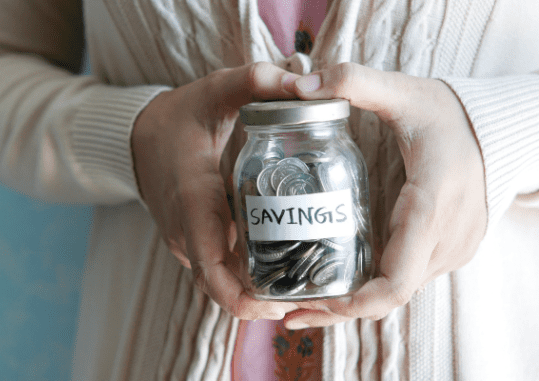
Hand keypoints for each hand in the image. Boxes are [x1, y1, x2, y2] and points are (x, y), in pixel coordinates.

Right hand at [132, 63, 301, 319]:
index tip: (283, 305)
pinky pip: (217, 267)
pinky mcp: (189, 240)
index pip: (214, 273)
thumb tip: (306, 83)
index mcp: (194, 204)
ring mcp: (185, 240)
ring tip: (302, 281)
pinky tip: (279, 261)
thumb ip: (256, 82)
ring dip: (256, 290)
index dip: (246, 301)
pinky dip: (244, 274)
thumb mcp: (215, 91)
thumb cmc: (178, 117)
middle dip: (262, 301)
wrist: (136, 136)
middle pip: (222, 288)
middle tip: (308, 294)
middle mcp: (186, 232)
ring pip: (220, 281)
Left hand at [282, 63, 486, 327]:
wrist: (498, 128)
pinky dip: (371, 289)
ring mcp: (450, 250)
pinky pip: (405, 280)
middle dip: (338, 308)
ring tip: (301, 301)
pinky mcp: (447, 250)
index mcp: (430, 206)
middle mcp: (445, 240)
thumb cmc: (448, 114)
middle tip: (287, 311)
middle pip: (388, 296)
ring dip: (352, 303)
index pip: (396, 280)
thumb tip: (300, 84)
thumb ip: (354, 82)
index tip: (312, 303)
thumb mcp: (403, 92)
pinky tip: (336, 285)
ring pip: (396, 294)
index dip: (354, 303)